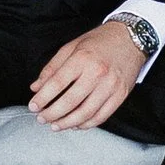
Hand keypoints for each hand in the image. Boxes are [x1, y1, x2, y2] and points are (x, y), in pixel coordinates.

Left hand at [28, 19, 146, 132]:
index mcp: (82, 58)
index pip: (57, 83)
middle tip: (41, 118)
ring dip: (67, 123)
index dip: (43, 98)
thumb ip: (52, 68)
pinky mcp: (120, 95)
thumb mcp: (72, 47)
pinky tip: (75, 124)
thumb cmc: (100, 41)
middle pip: (70, 102)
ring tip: (55, 125)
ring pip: (85, 113)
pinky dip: (86, 124)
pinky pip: (101, 116)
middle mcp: (97, 73)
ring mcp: (111, 86)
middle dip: (52, 114)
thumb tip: (36, 87)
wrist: (131, 38)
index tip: (33, 106)